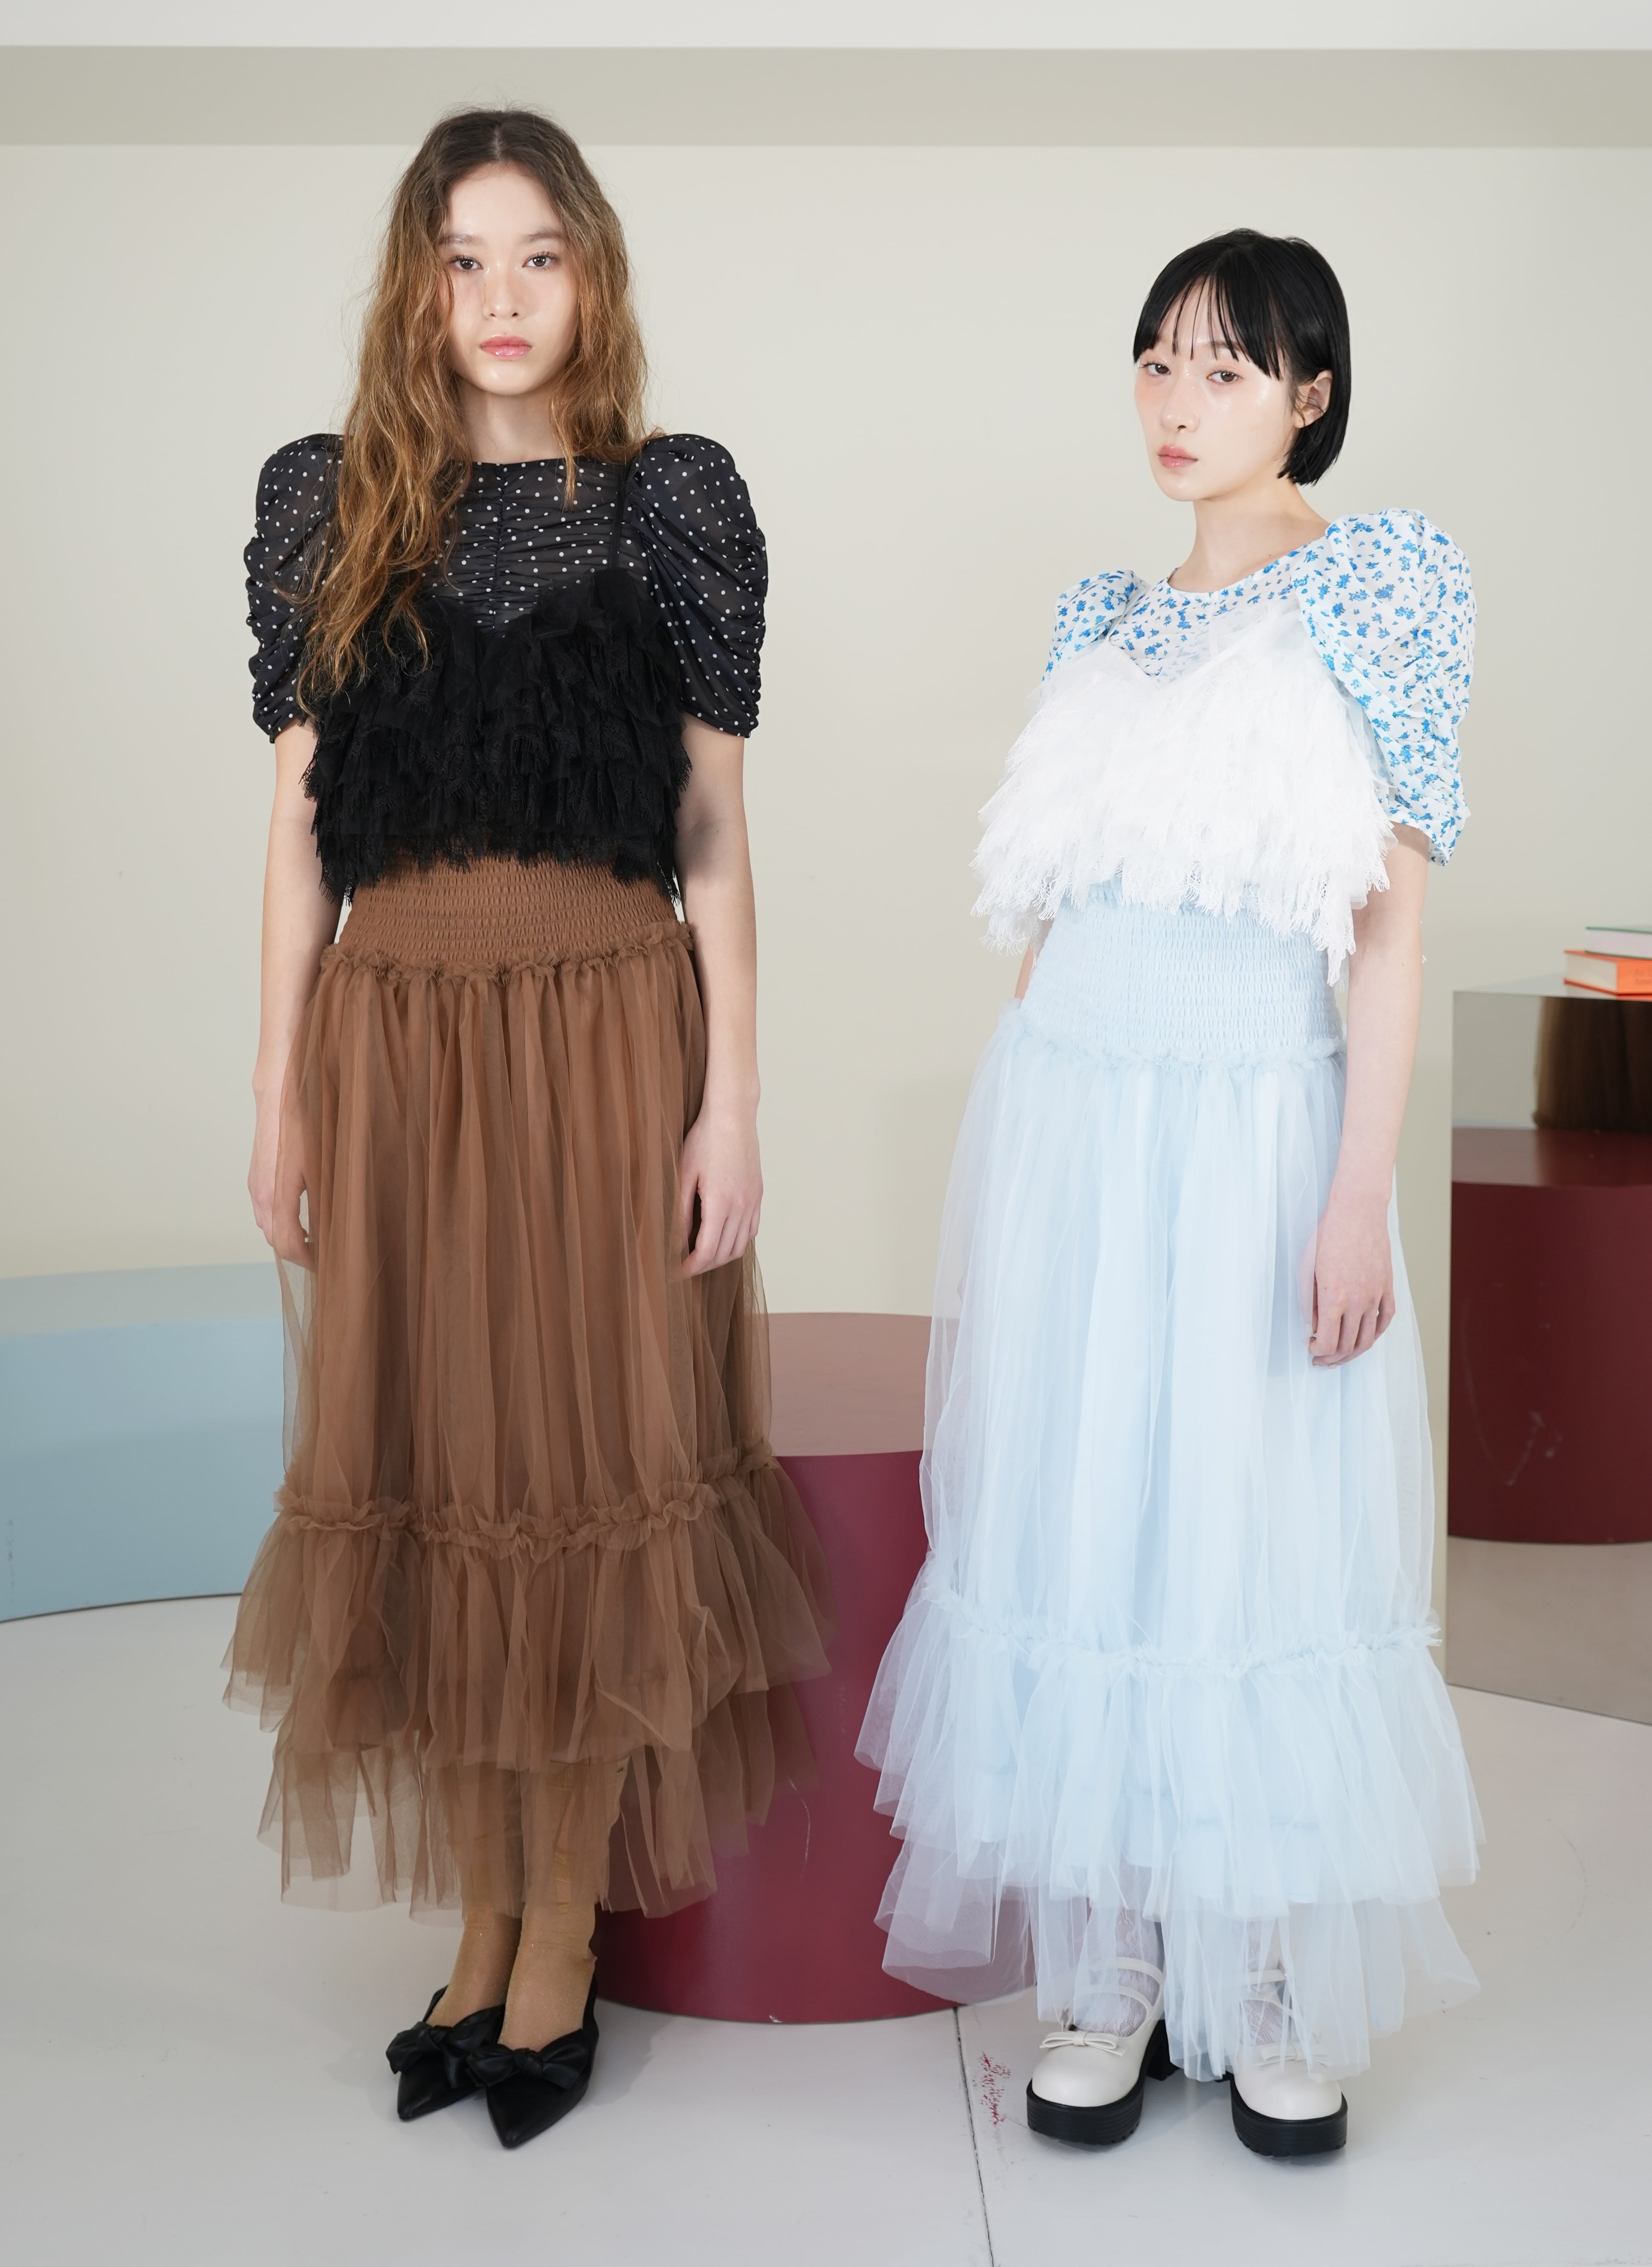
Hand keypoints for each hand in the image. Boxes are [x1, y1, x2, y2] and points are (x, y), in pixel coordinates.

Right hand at [248, 1081, 312, 1269]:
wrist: (281, 1088)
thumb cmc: (308, 1120)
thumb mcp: (325, 1164)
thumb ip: (325, 1200)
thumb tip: (337, 1229)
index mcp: (277, 1195)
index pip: (288, 1246)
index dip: (308, 1262)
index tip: (328, 1266)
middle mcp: (261, 1193)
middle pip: (275, 1240)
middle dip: (299, 1253)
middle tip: (327, 1256)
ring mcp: (255, 1183)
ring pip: (267, 1224)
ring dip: (289, 1236)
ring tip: (317, 1239)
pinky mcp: (256, 1173)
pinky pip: (264, 1208)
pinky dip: (280, 1219)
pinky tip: (302, 1214)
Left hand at [676, 1104, 761, 1277]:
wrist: (733, 1116)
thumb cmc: (704, 1140)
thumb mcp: (683, 1175)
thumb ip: (679, 1211)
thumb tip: (673, 1241)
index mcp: (720, 1203)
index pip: (706, 1251)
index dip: (689, 1268)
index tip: (675, 1273)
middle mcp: (741, 1207)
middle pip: (724, 1254)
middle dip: (703, 1266)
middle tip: (683, 1266)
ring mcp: (753, 1202)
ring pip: (740, 1246)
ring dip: (721, 1257)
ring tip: (701, 1255)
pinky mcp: (758, 1195)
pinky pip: (752, 1230)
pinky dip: (737, 1241)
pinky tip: (722, 1237)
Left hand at [1308, 1188, 1393, 1365]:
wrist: (1357, 1211)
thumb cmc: (1328, 1235)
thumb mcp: (1306, 1268)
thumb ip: (1308, 1301)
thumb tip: (1312, 1325)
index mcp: (1333, 1297)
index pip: (1328, 1341)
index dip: (1317, 1350)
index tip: (1310, 1346)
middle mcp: (1357, 1301)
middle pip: (1347, 1345)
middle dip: (1331, 1358)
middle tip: (1320, 1358)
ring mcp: (1375, 1295)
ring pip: (1368, 1339)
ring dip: (1352, 1353)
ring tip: (1340, 1355)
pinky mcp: (1387, 1287)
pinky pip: (1385, 1320)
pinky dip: (1375, 1334)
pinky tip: (1365, 1337)